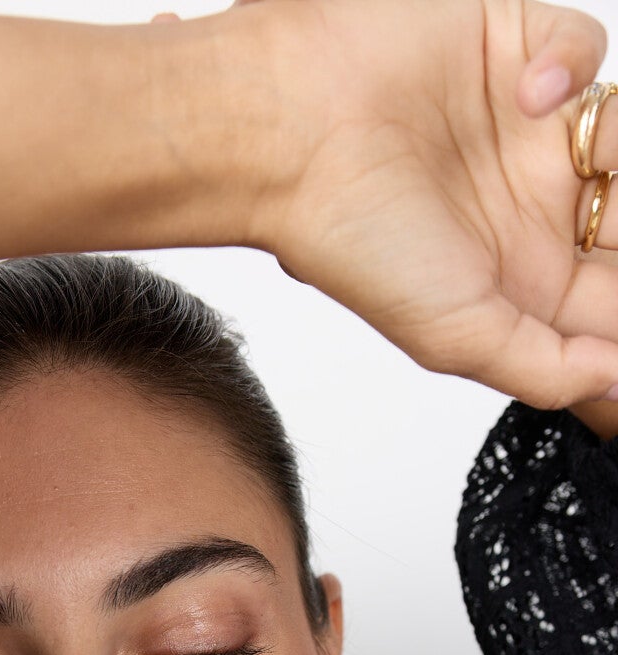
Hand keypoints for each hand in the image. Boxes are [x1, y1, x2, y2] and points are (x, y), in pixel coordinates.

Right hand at [250, 0, 617, 408]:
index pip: (612, 299)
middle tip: (608, 223)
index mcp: (521, 278)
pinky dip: (574, 66)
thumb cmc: (352, 235)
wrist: (293, 131)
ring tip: (587, 158)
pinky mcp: (518, 47)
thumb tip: (612, 383)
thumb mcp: (454, 335)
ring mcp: (530, 129)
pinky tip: (529, 96)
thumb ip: (543, 368)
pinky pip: (588, 51)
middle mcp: (531, 205)